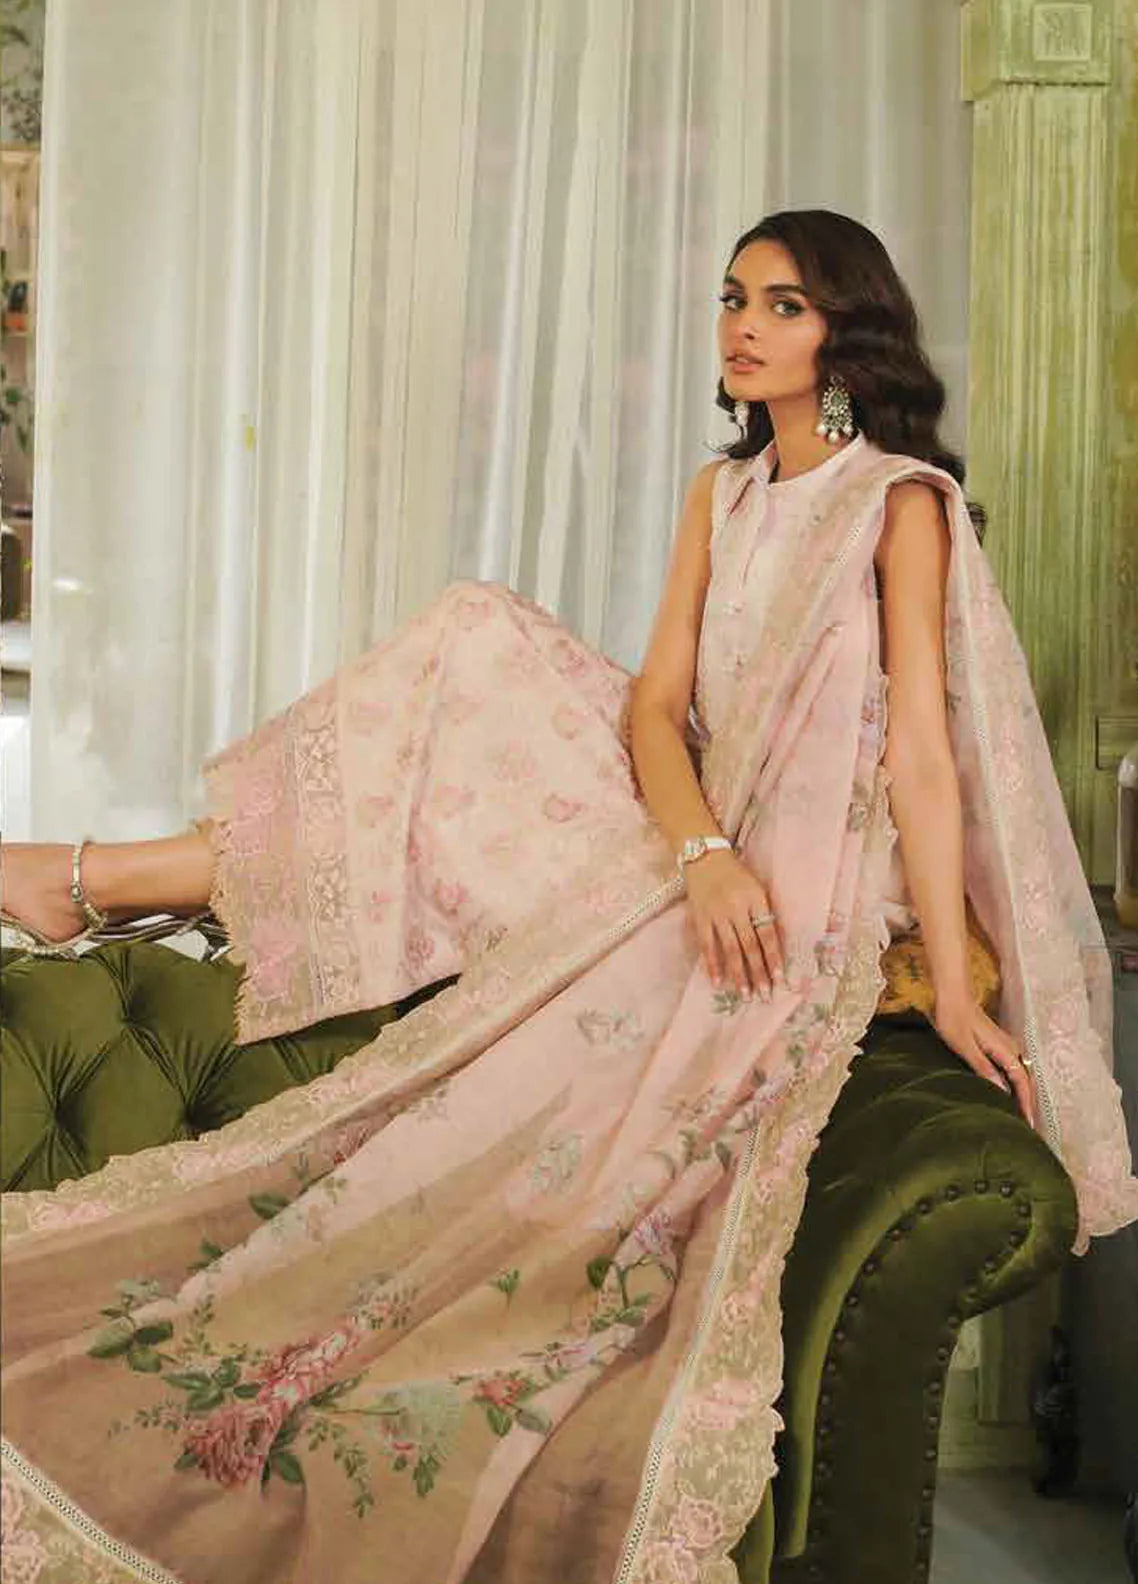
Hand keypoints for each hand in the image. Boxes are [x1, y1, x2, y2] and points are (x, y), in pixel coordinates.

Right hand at [682, 850, 785, 999]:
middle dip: (758, 972)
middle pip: (750, 946)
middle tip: (764, 995)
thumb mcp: (757, 888)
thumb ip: (763, 913)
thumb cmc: (736, 875)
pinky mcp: (699, 918)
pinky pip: (707, 945)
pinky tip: (717, 982)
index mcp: (755, 899)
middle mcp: (736, 908)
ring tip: (745, 994)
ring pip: (730, 949)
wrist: (705, 857)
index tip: (779, 979)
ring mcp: (716, 914)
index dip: (773, 957)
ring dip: (738, 974)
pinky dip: (712, 964)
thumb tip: (773, 946)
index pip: (767, 933)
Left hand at [931, 993, 1036, 1128]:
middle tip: (1027, 1124)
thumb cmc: (953, 1017)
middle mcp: (1008, 1046)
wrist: (951, 993)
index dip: (1026, 1103)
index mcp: (1003, 1049)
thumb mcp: (965, 1046)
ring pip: (1019, 1072)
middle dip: (1028, 1101)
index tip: (1029, 1123)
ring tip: (1019, 1111)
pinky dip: (1013, 1080)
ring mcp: (1003, 1043)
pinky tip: (1005, 1088)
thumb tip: (1002, 1091)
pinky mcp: (995, 1042)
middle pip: (1025, 1079)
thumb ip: (983, 1068)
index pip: (1021, 1082)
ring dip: (1021, 1091)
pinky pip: (1011, 1065)